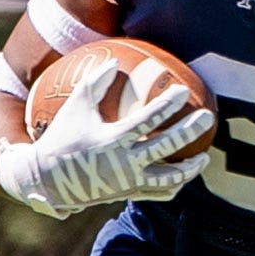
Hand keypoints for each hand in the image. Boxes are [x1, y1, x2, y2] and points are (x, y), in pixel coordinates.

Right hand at [0, 57, 213, 218]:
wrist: (46, 179)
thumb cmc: (61, 137)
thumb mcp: (75, 107)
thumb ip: (95, 83)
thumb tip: (115, 62)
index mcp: (113, 139)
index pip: (148, 119)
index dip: (167, 104)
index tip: (182, 91)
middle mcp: (124, 162)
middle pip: (167, 146)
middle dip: (190, 131)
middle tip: (208, 117)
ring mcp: (128, 182)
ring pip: (169, 178)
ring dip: (190, 169)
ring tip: (204, 157)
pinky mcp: (128, 194)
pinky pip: (159, 193)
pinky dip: (175, 185)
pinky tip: (184, 176)